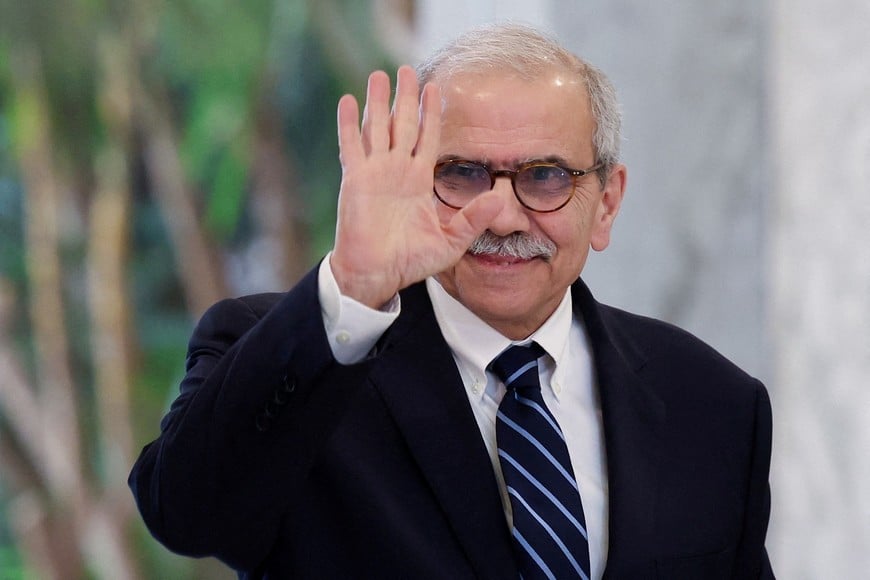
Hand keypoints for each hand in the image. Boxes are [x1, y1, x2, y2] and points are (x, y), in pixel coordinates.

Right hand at [330, 66, 502, 308]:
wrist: (378, 274)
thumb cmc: (411, 261)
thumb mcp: (451, 241)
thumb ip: (474, 218)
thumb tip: (499, 196)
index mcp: (419, 181)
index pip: (427, 138)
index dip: (431, 114)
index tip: (435, 88)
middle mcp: (397, 171)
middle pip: (402, 125)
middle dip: (406, 97)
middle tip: (407, 69)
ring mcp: (374, 173)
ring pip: (377, 127)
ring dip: (378, 101)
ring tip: (380, 74)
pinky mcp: (355, 180)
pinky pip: (351, 146)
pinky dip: (349, 123)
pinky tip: (349, 100)